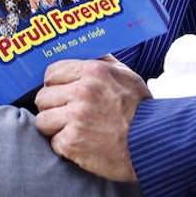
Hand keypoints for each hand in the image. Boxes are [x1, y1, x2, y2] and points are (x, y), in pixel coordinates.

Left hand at [34, 55, 149, 181]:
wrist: (152, 142)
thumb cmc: (140, 109)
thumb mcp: (125, 74)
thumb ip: (102, 61)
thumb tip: (84, 51)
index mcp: (92, 72)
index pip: (51, 72)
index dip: (54, 83)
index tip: (61, 92)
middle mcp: (81, 93)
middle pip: (43, 97)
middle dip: (53, 106)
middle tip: (67, 113)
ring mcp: (75, 119)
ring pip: (43, 120)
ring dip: (55, 126)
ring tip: (72, 129)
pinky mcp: (73, 143)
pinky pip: (53, 142)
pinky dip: (65, 145)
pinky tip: (80, 143)